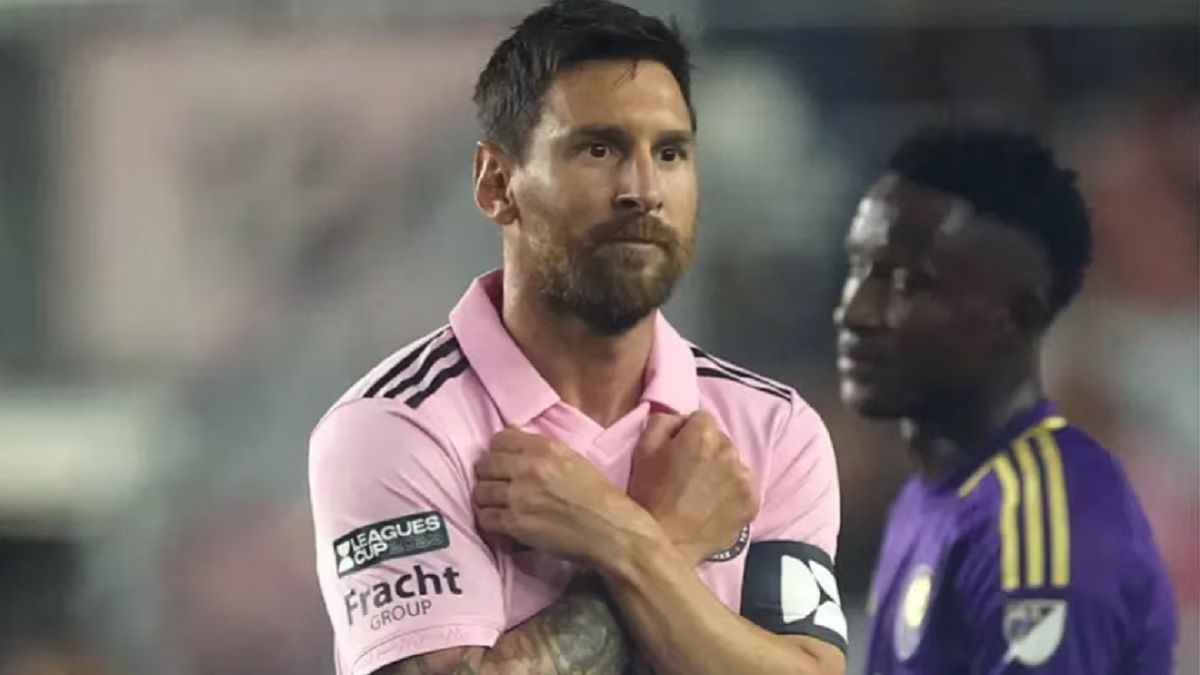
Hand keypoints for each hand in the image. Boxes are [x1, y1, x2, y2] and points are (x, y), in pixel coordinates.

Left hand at [473, 428, 660, 564]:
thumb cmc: (595, 495)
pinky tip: (502, 522)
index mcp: (545, 448)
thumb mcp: (571, 458)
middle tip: (498, 485)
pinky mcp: (515, 523)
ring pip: (480, 491)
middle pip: (484, 464)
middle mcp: (529, 468)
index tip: (503, 463)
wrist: (610, 530)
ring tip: (499, 505)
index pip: (499, 439)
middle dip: (488, 475)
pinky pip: (484, 517)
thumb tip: (509, 433)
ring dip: (487, 499)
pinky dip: (490, 520)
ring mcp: (519, 496)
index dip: (498, 452)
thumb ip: (539, 446)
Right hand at [627, 411, 758, 564]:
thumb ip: (663, 422)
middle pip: (720, 441)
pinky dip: (732, 495)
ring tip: (702, 494)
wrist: (666, 543)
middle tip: (689, 474)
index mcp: (703, 434)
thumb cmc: (648, 494)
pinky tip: (714, 507)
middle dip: (707, 451)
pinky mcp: (752, 502)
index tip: (678, 450)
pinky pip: (744, 489)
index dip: (688, 433)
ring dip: (722, 473)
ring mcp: (744, 478)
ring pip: (734, 465)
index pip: (702, 419)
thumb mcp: (643, 449)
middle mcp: (729, 451)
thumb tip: (680, 419)